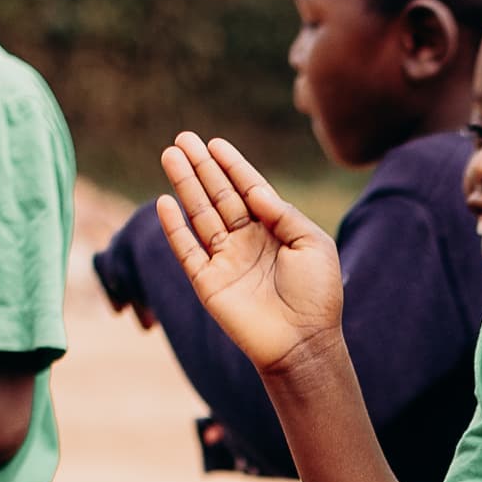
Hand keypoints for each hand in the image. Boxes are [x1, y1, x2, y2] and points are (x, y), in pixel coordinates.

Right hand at [151, 133, 344, 377]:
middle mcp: (247, 241)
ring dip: (185, 185)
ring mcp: (226, 261)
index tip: (214, 142)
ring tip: (170, 155)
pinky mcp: (208, 283)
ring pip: (200, 215)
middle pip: (218, 195)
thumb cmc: (317, 294)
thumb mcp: (312, 243)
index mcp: (274, 230)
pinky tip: (164, 202)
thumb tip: (254, 190)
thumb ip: (283, 213)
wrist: (303, 343)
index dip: (232, 165)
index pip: (248, 189)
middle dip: (201, 167)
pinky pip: (187, 250)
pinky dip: (175, 228)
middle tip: (183, 138)